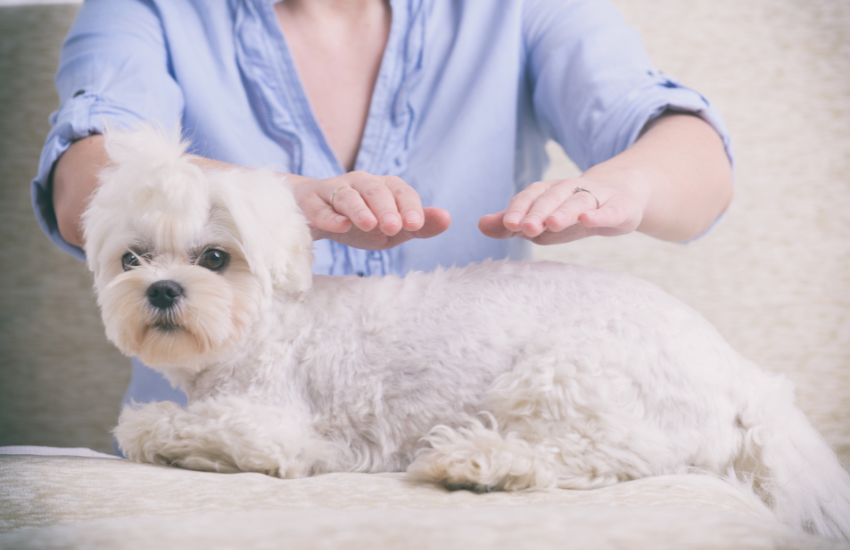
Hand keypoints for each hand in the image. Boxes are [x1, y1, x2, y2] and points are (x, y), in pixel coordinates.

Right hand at [289, 171, 450, 249]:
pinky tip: (340, 226)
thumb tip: (448, 218)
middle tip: (395, 227)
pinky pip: (320, 208)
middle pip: (375, 190)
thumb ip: (418, 226)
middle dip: (386, 208)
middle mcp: (360, 183)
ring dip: (359, 210)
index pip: (401, 191)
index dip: (409, 206)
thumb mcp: (392, 229)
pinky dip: (329, 216)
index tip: (415, 224)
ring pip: (348, 196)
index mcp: (384, 187)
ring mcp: (334, 191)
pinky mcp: (312, 203)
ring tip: (369, 224)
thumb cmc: (360, 223)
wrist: (314, 216)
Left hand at [478, 176, 648, 244]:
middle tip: (526, 228)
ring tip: (552, 224)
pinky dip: (598, 214)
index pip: (530, 196)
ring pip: (578, 201)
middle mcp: (570, 189)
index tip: (509, 224)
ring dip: (564, 212)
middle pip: (552, 197)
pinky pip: (608, 210)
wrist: (619, 199)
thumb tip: (480, 225)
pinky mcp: (619, 207)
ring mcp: (596, 196)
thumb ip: (510, 225)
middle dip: (538, 212)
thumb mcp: (539, 222)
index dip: (520, 209)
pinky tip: (588, 220)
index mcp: (548, 191)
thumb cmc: (570, 215)